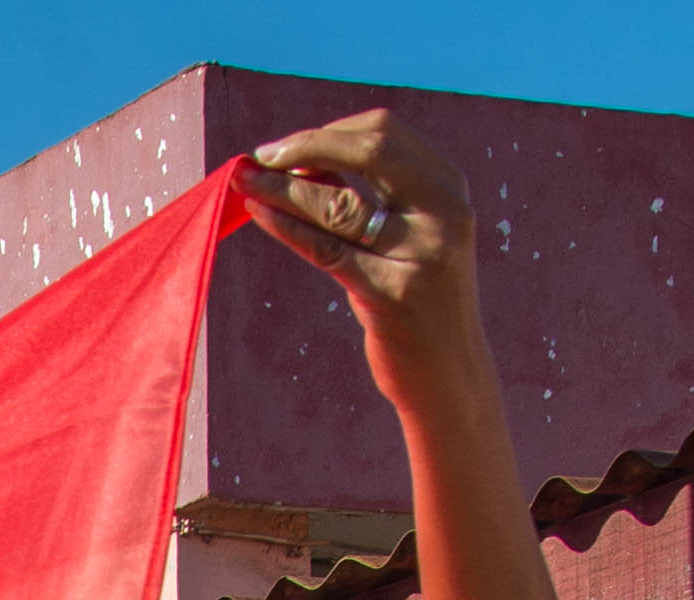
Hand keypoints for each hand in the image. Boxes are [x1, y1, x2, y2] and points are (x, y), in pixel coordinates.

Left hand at [237, 110, 478, 339]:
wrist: (448, 372)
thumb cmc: (417, 298)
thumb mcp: (406, 235)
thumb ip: (368, 194)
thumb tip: (303, 159)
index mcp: (449, 187)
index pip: (385, 133)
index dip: (327, 133)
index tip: (284, 147)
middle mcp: (444, 212)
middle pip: (369, 151)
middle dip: (305, 147)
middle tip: (260, 156)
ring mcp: (421, 253)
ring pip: (340, 203)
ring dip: (282, 187)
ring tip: (244, 181)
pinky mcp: (391, 294)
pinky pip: (327, 249)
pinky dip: (287, 226)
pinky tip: (260, 214)